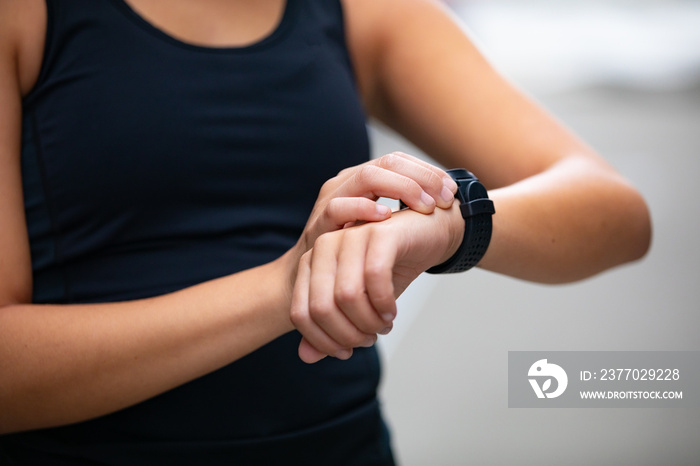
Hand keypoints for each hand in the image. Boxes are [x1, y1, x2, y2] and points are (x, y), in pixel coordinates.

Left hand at [290, 204, 463, 362]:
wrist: (424, 236)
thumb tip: (306, 357)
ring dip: (369, 321)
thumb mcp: (357, 305)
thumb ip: (329, 329)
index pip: (300, 314)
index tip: (347, 350)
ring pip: (347, 296)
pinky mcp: (379, 234)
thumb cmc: (387, 270)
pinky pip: (374, 278)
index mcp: (310, 262)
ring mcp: (350, 237)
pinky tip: (391, 310)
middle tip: (370, 337)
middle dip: (348, 334)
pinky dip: (384, 303)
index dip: (323, 341)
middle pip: (321, 308)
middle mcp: (324, 246)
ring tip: (383, 324)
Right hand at [295, 152, 456, 253]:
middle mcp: (347, 182)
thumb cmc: (354, 252)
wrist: (311, 280)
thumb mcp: (383, 226)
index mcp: (364, 179)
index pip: (399, 160)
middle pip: (388, 162)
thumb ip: (406, 210)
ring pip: (367, 176)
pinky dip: (363, 209)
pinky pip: (339, 207)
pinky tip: (386, 217)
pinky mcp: (319, 223)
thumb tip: (449, 202)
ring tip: (425, 205)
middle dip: (421, 178)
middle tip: (443, 199)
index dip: (428, 171)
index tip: (452, 191)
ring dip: (401, 188)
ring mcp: (331, 200)